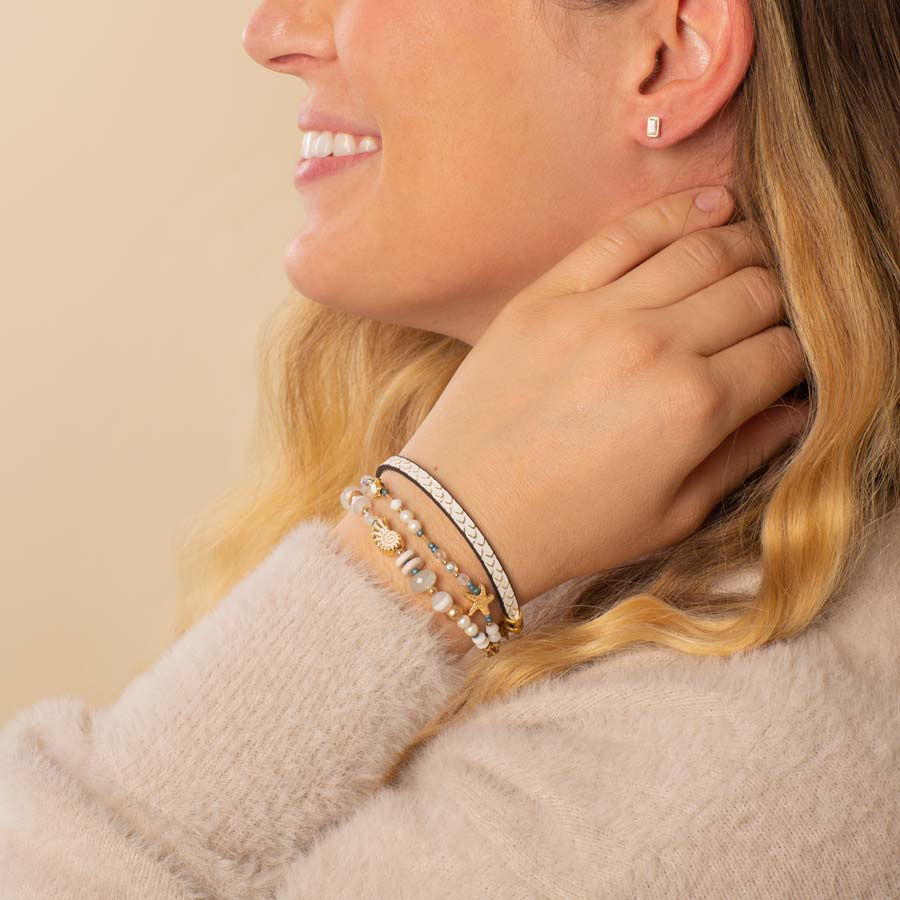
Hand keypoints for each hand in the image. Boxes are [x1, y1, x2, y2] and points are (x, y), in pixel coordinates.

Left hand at [400, 186, 808, 606]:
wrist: (464, 514)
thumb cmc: (570, 527)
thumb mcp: (673, 515)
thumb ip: (744, 456)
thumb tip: (798, 409)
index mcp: (694, 408)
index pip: (783, 351)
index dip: (799, 354)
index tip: (785, 363)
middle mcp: (653, 347)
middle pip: (753, 289)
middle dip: (778, 299)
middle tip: (769, 313)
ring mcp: (596, 312)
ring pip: (701, 248)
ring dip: (743, 246)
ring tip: (752, 254)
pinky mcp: (546, 295)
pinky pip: (624, 233)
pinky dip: (676, 212)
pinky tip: (711, 205)